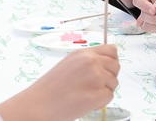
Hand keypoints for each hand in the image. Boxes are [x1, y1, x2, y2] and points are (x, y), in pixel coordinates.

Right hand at [0, 44, 118, 120]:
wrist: (39, 104)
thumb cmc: (50, 88)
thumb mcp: (69, 64)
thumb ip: (87, 61)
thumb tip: (104, 65)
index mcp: (84, 53)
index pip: (111, 50)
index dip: (111, 61)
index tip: (107, 69)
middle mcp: (92, 62)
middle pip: (116, 66)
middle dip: (109, 77)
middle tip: (95, 86)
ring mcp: (96, 77)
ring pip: (114, 82)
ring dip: (104, 90)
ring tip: (86, 94)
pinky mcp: (98, 93)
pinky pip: (109, 96)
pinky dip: (101, 102)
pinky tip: (86, 103)